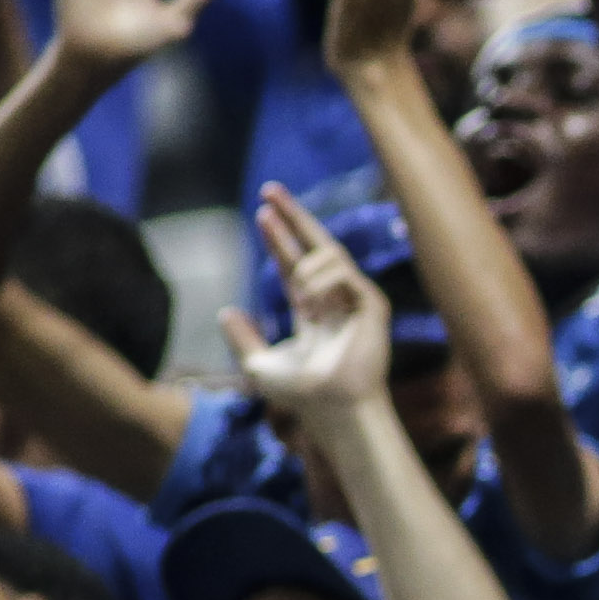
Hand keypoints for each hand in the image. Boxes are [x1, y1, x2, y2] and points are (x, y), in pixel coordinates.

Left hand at [218, 185, 394, 417]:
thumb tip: (225, 312)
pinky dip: (323, 278)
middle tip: (269, 189)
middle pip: (313, 245)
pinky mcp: (373, 304)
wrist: (332, 409)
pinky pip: (345, 271)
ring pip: (328, 255)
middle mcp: (334, 299)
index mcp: (312, 310)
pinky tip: (312, 297)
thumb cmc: (303, 396)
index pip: (293, 263)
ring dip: (305, 265)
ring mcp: (356, 300)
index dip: (278, 238)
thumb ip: (241, 340)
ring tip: (299, 292)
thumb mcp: (258, 366)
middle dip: (292, 216)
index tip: (262, 212)